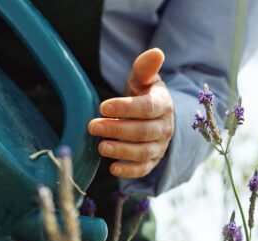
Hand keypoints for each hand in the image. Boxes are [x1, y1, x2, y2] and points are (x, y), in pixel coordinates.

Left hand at [87, 48, 173, 178]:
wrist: (154, 115)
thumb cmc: (144, 93)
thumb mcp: (143, 78)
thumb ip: (145, 68)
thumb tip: (156, 52)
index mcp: (163, 104)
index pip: (147, 108)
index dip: (126, 108)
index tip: (102, 106)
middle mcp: (165, 127)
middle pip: (144, 132)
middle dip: (117, 130)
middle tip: (93, 126)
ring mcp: (160, 146)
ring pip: (144, 152)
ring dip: (122, 151)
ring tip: (101, 147)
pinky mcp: (154, 160)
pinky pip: (144, 169)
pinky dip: (130, 171)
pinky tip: (112, 168)